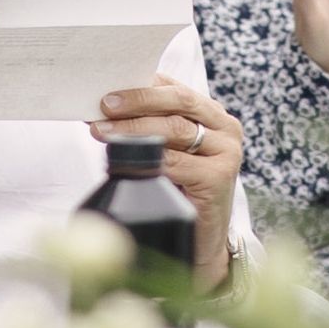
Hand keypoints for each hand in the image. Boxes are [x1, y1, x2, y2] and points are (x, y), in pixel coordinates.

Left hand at [94, 78, 243, 278]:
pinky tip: (125, 159)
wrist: (199, 241)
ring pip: (174, 129)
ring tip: (103, 131)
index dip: (139, 85)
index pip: (174, 87)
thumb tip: (102, 109)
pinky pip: (177, 161)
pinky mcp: (220, 177)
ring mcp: (226, 151)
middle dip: (137, 100)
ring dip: (134, 129)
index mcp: (211, 113)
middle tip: (104, 105)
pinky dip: (147, 158)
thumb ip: (148, 126)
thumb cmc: (178, 193)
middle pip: (177, 101)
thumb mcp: (165, 151)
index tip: (106, 88)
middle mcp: (224, 127)